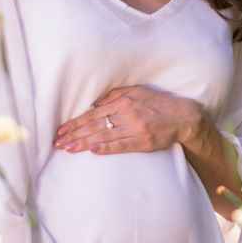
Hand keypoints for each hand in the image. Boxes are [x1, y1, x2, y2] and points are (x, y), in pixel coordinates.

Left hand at [54, 85, 203, 155]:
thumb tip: (97, 104)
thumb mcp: (138, 91)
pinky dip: (107, 148)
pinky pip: (121, 145)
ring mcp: (135, 127)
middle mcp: (127, 113)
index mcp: (123, 101)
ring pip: (104, 136)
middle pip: (94, 125)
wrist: (184, 117)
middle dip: (74, 134)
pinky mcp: (144, 141)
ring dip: (83, 142)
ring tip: (68, 148)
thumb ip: (117, 95)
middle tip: (57, 143)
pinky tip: (93, 150)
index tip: (61, 129)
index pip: (93, 114)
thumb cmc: (159, 104)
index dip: (75, 122)